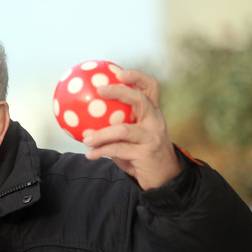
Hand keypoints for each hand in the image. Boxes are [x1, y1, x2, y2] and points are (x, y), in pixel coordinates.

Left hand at [82, 69, 181, 189]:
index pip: (150, 88)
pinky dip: (101, 151)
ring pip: (123, 130)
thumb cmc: (142, 155)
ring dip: (101, 134)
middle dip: (119, 92)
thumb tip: (86, 117)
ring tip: (86, 139)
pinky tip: (90, 155)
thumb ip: (116, 126)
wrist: (165, 178)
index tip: (118, 72)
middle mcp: (155, 122)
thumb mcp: (132, 137)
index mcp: (153, 113)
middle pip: (140, 100)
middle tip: (99, 90)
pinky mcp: (146, 154)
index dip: (136, 77)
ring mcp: (152, 137)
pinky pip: (119, 149)